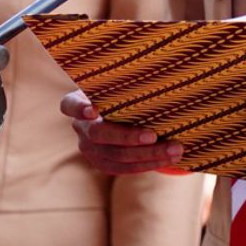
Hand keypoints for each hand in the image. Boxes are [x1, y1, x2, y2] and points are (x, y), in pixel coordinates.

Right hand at [59, 90, 182, 174]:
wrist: (117, 112)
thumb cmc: (119, 92)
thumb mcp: (114, 85)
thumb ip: (123, 85)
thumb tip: (156, 77)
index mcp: (76, 103)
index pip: (71, 105)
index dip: (80, 109)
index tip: (93, 111)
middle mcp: (80, 127)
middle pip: (100, 135)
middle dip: (128, 137)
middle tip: (153, 136)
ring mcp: (89, 149)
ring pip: (117, 156)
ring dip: (148, 155)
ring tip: (175, 149)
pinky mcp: (102, 164)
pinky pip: (125, 169)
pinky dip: (148, 164)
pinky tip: (168, 159)